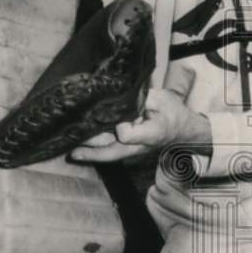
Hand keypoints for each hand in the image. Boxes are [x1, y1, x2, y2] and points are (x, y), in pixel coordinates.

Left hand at [70, 88, 210, 162]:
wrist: (182, 130)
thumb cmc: (173, 112)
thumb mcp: (162, 100)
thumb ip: (143, 100)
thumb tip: (123, 100)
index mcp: (150, 134)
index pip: (127, 134)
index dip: (120, 125)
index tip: (119, 116)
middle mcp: (138, 146)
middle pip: (110, 152)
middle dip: (90, 149)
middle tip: (71, 150)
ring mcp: (131, 149)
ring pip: (107, 153)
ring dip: (88, 151)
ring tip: (70, 148)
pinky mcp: (126, 147)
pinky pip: (108, 150)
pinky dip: (93, 148)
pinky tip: (78, 146)